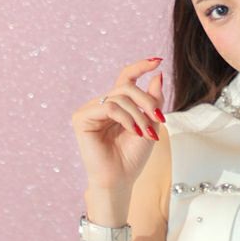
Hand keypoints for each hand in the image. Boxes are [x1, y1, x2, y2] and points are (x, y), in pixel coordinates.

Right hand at [71, 57, 164, 191]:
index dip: (140, 67)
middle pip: (127, 87)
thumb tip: (157, 74)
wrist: (120, 180)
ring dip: (138, 114)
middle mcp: (101, 105)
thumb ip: (154, 101)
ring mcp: (90, 111)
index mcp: (116, 106)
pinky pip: (109, 107)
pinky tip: (132, 131)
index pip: (126, 79)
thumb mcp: (150, 125)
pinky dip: (125, 118)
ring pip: (120, 97)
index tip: (157, 61)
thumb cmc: (132, 157)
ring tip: (144, 132)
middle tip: (158, 119)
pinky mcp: (81, 118)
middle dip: (146, 102)